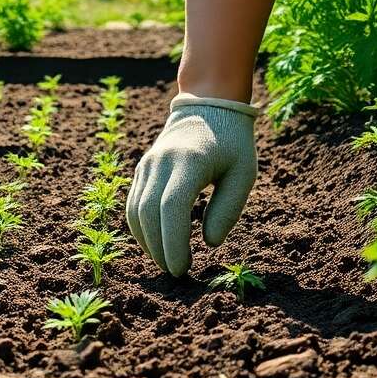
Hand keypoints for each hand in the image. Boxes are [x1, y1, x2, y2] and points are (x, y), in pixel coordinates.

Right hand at [126, 93, 258, 276]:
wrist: (207, 105)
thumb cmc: (232, 143)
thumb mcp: (243, 173)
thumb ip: (227, 209)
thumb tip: (209, 244)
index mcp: (189, 162)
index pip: (171, 208)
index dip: (173, 243)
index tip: (182, 268)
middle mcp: (161, 162)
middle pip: (148, 213)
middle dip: (159, 248)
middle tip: (177, 272)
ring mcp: (147, 165)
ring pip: (135, 211)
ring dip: (147, 242)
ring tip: (167, 261)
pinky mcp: (141, 169)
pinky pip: (133, 204)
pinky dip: (141, 229)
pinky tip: (157, 243)